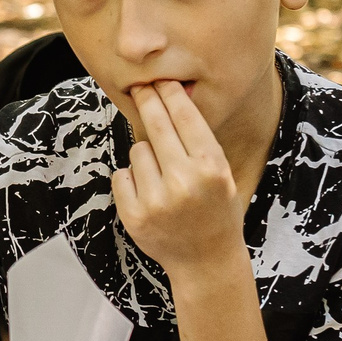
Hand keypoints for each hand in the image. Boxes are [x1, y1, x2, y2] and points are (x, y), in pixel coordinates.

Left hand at [114, 83, 246, 277]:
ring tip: (163, 178)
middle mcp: (184, 182)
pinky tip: (149, 194)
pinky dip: (131, 179)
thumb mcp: (221, 174)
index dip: (170, 94)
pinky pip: (121, 175)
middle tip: (139, 86)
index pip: (185, 118)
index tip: (160, 80)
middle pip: (155, 125)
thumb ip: (199, 142)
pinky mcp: (134, 215)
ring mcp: (157, 200)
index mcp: (211, 168)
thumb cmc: (214, 209)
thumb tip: (170, 98)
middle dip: (147, 100)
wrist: (206, 260)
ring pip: (137, 150)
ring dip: (145, 156)